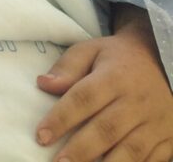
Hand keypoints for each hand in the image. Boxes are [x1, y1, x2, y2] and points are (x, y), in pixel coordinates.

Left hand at [35, 10, 172, 160]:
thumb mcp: (91, 50)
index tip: (41, 136)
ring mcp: (155, 123)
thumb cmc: (116, 59)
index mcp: (115, 76)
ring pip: (131, 151)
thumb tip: (43, 84)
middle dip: (80, 150)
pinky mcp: (168, 140)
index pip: (84, 98)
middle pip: (107, 129)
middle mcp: (137, 101)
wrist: (158, 60)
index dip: (62, 118)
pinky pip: (150, 161)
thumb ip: (67, 67)